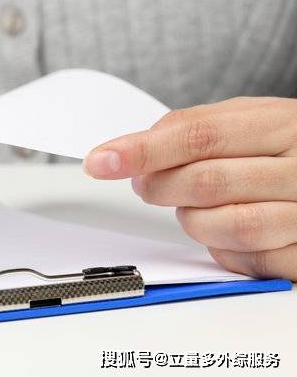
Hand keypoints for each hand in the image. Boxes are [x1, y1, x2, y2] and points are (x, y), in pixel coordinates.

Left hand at [83, 97, 296, 280]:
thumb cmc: (288, 145)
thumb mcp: (248, 119)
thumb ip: (194, 128)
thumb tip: (136, 148)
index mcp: (282, 124)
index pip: (197, 135)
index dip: (142, 150)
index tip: (101, 160)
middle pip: (205, 181)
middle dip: (160, 186)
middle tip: (147, 183)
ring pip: (226, 225)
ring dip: (192, 220)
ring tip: (192, 206)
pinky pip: (249, 260)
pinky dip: (222, 248)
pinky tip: (225, 230)